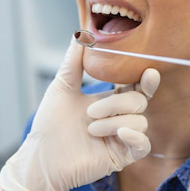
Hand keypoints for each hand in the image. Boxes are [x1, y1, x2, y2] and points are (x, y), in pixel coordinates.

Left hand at [0, 38, 159, 190]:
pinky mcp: (122, 157)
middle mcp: (118, 118)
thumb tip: (81, 33)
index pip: (136, 86)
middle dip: (117, 103)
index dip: (146, 79)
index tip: (148, 71)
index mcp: (109, 101)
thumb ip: (74, 61)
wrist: (40, 156)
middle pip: (139, 101)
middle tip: (90, 112)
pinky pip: (143, 145)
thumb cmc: (49, 124)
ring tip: (90, 129)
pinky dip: (136, 137)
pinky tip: (120, 134)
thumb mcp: (62, 87)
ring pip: (140, 121)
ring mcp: (121, 138)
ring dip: (115, 121)